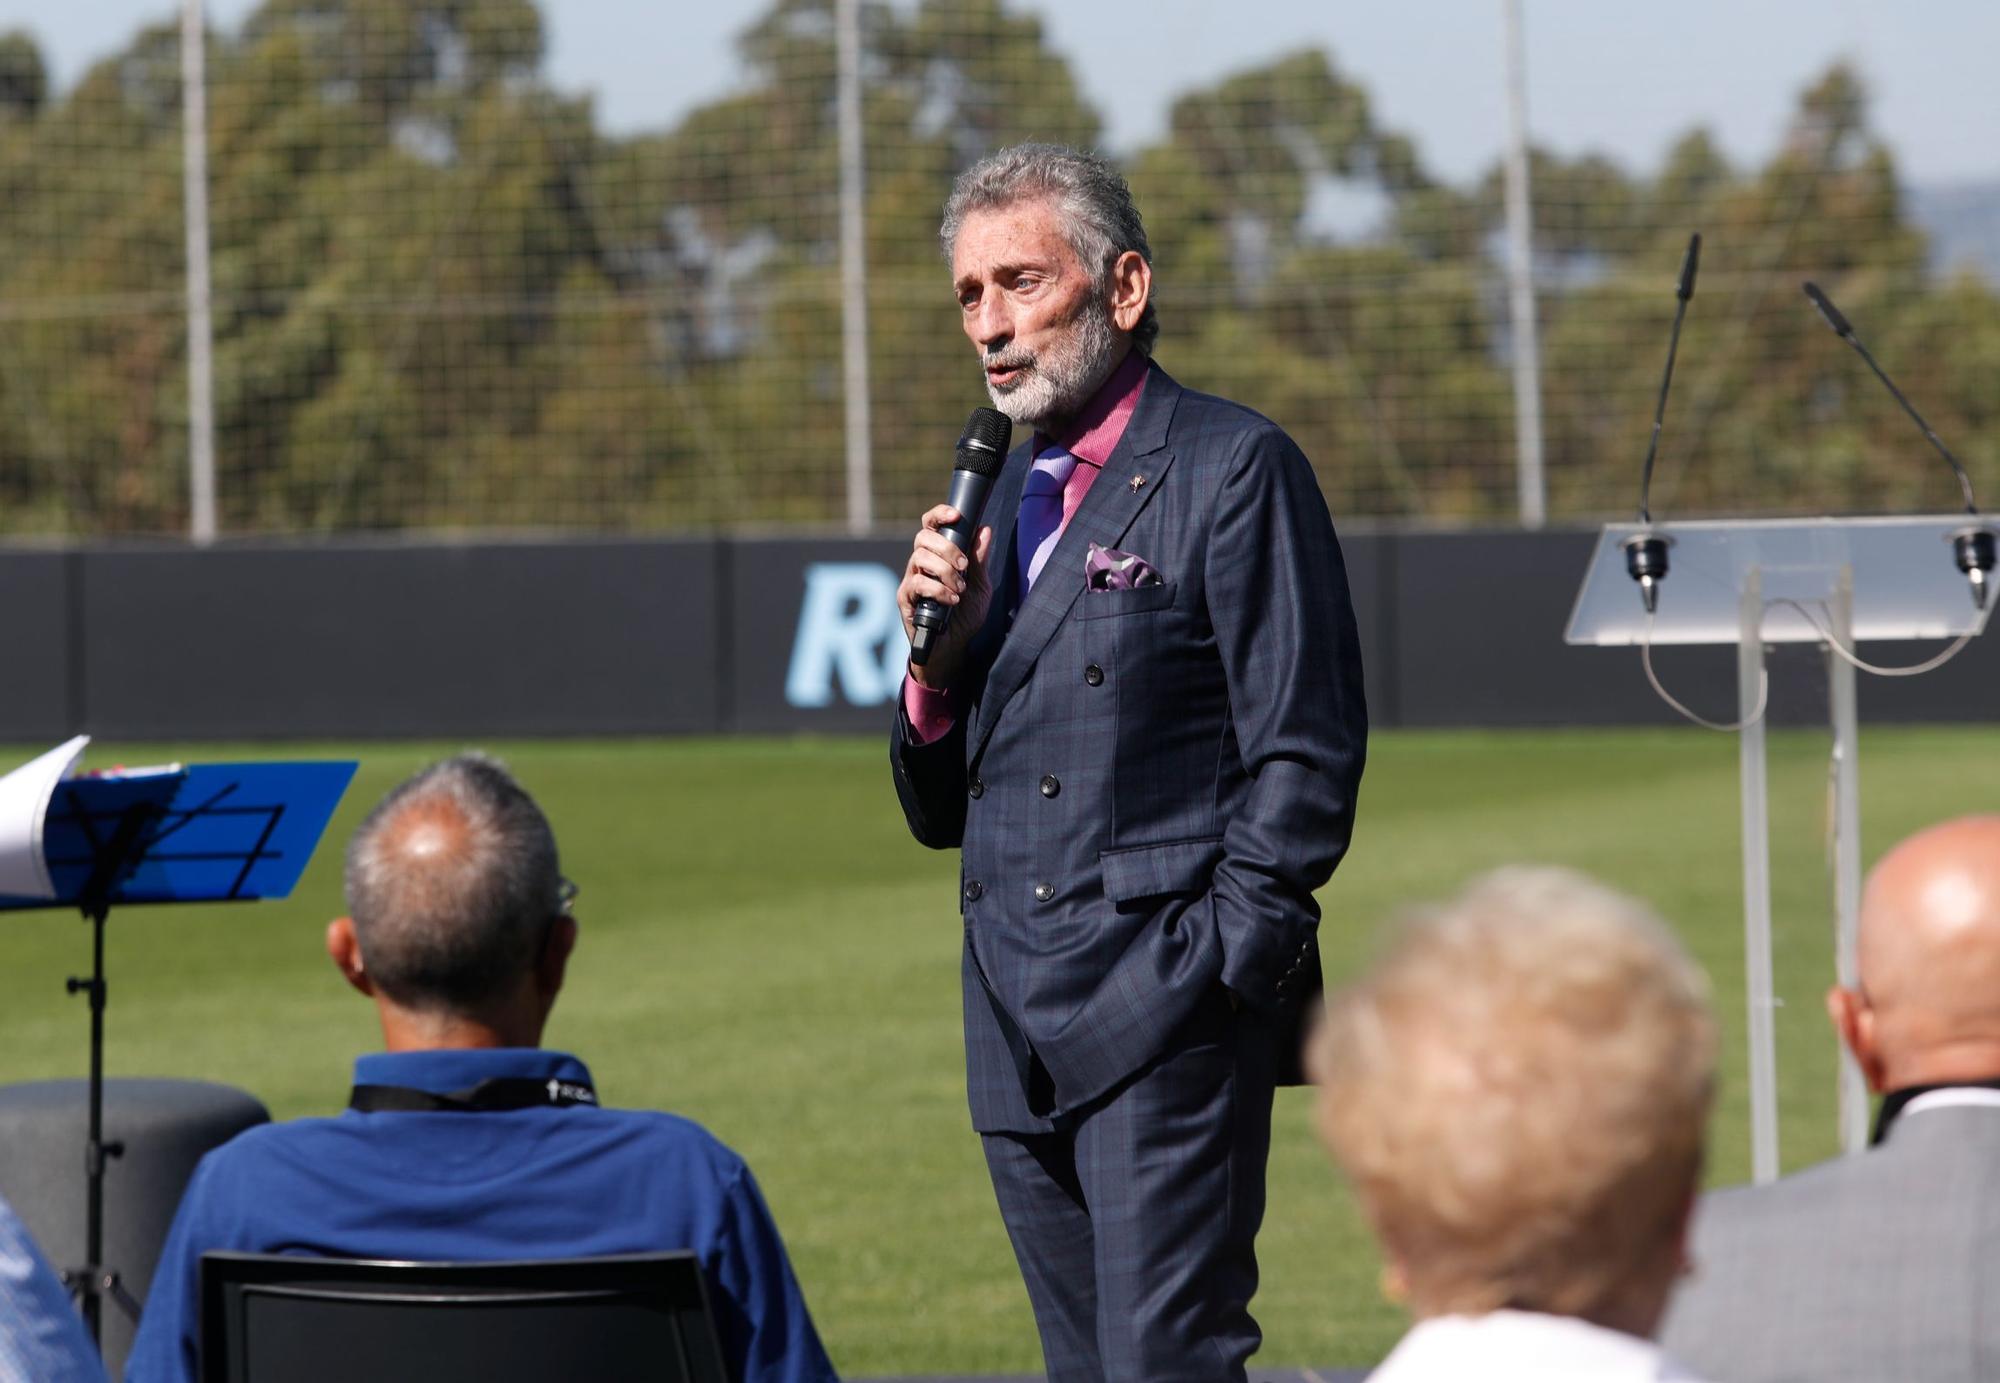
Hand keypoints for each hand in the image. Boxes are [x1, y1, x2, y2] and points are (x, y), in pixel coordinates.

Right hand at [897, 505, 993, 690]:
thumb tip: (984, 529)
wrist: (954, 647)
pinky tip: (951, 600)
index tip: (955, 515)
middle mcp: (921, 563)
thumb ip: (979, 560)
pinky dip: (937, 590)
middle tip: (965, 566)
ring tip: (959, 589)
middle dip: (947, 548)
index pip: (931, 525)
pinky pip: (917, 584)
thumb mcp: (980, 586)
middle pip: (923, 537)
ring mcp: (911, 580)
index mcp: (938, 555)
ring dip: (945, 572)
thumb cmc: (965, 615)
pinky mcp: (905, 599)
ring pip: (920, 557)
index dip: (939, 514)